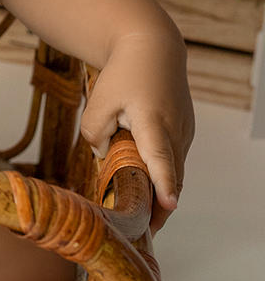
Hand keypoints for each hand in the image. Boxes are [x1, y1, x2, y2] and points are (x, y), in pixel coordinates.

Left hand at [80, 30, 194, 232]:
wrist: (153, 47)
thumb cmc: (124, 72)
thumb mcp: (99, 100)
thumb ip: (95, 133)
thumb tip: (103, 157)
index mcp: (152, 120)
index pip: (159, 157)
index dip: (162, 183)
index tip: (167, 206)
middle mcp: (174, 129)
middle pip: (171, 176)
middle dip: (160, 207)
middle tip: (144, 234)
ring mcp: (184, 131)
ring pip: (175, 170)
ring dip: (162, 193)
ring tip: (145, 220)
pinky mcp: (185, 132)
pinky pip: (175, 160)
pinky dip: (164, 175)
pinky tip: (148, 188)